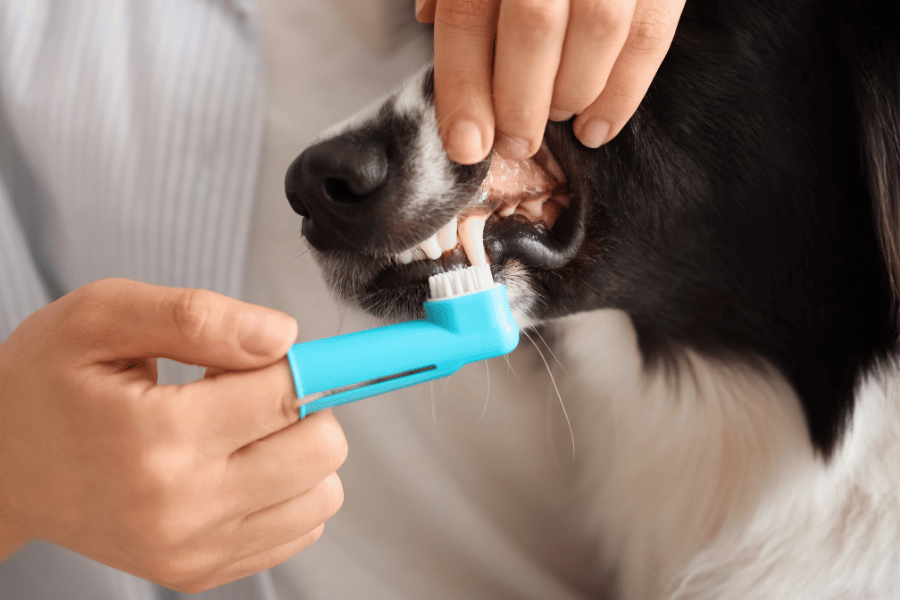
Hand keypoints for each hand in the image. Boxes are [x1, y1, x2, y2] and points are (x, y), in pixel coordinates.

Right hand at [0, 279, 346, 591]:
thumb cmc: (45, 384)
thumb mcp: (101, 317)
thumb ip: (198, 316)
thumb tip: (283, 336)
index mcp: (158, 437)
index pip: (289, 392)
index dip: (291, 360)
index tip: (266, 352)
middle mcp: (183, 507)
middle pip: (321, 448)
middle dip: (302, 405)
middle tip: (245, 391)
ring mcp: (194, 550)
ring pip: (322, 492)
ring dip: (298, 449)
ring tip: (237, 430)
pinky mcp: (200, 572)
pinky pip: (298, 528)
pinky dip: (286, 490)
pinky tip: (235, 465)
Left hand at [417, 0, 684, 162]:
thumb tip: (426, 19)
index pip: (467, 15)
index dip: (463, 87)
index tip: (466, 145)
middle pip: (533, 27)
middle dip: (520, 103)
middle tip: (515, 142)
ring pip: (598, 32)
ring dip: (571, 96)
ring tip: (555, 119)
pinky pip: (651, 34)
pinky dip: (626, 90)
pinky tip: (599, 123)